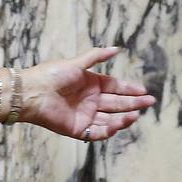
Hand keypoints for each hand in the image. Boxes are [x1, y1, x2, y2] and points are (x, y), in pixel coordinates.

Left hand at [19, 47, 154, 141]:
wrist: (32, 93)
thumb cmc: (51, 74)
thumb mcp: (76, 63)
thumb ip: (96, 56)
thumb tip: (117, 49)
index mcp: (90, 84)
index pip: (115, 87)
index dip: (129, 89)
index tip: (143, 90)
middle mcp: (90, 100)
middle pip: (116, 103)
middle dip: (134, 103)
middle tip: (150, 102)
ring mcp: (84, 115)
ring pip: (110, 119)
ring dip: (125, 117)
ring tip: (137, 114)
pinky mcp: (77, 129)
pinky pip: (97, 132)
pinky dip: (110, 130)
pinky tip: (121, 123)